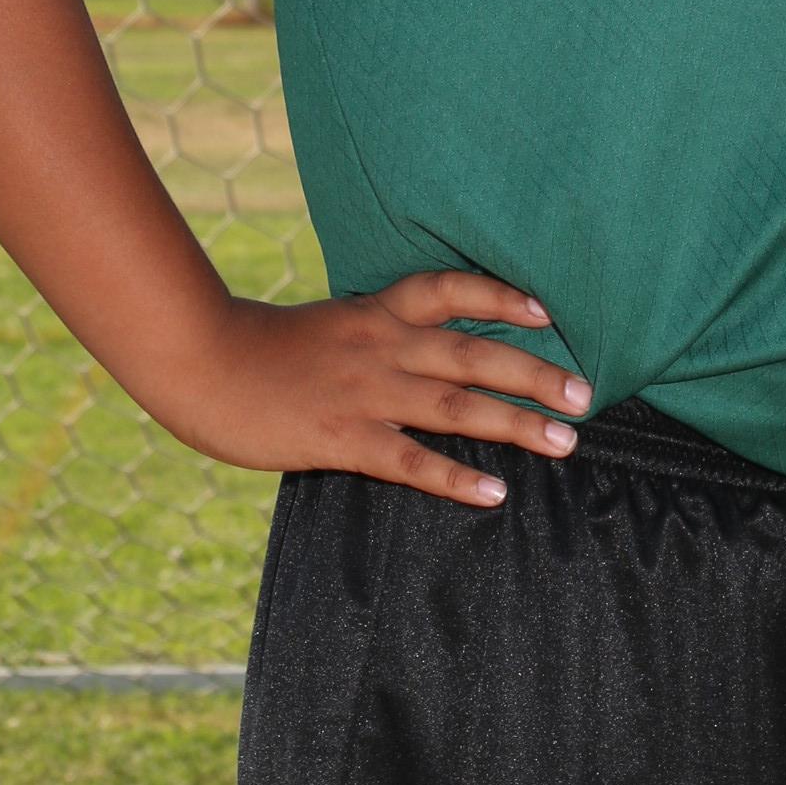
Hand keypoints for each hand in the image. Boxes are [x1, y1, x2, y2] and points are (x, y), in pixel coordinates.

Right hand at [157, 271, 589, 507]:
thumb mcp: (327, 326)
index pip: (449, 291)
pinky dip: (454, 478)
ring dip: (515, 423)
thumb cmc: (260, 350)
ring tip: (565, 441)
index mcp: (375, 313)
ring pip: (455, 405)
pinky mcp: (342, 438)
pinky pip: (409, 461)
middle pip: (472, 354)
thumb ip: (373, 335)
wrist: (200, 362)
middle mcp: (381, 346)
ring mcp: (364, 392)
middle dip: (534, 372)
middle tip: (585, 392)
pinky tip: (493, 494)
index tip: (547, 311)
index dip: (501, 297)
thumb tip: (418, 351)